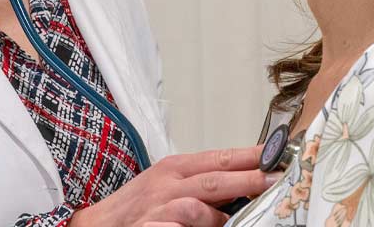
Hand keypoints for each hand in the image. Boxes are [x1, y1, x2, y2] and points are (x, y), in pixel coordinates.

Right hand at [69, 145, 274, 226]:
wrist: (94, 224)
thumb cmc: (137, 205)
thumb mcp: (167, 183)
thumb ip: (202, 181)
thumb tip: (245, 182)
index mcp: (175, 168)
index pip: (219, 158)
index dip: (250, 156)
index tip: (278, 154)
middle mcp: (167, 185)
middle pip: (214, 180)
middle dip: (248, 180)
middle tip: (276, 180)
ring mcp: (157, 210)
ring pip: (197, 208)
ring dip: (218, 217)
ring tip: (234, 222)